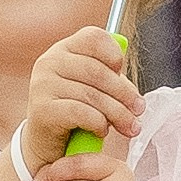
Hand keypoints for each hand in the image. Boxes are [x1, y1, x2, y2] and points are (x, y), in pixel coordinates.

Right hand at [21, 26, 143, 171]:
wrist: (46, 143)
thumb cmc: (75, 113)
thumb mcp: (94, 90)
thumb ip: (112, 81)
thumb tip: (133, 93)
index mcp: (64, 50)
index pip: (93, 37)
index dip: (113, 52)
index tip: (121, 70)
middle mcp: (49, 62)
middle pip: (97, 71)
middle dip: (124, 93)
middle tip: (139, 110)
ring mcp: (43, 84)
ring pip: (92, 95)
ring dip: (117, 113)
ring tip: (129, 127)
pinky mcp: (41, 108)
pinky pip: (81, 112)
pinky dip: (98, 123)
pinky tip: (101, 130)